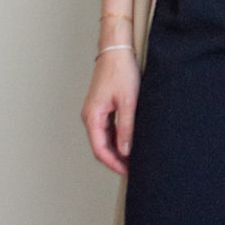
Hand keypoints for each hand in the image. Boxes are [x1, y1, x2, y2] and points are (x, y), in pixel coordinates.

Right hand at [82, 48, 139, 174]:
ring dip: (116, 150)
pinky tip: (129, 142)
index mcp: (93, 116)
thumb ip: (126, 127)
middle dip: (115, 160)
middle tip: (133, 169)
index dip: (114, 163)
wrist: (116, 51)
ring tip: (133, 158)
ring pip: (104, 139)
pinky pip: (107, 130)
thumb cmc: (121, 71)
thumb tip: (126, 150)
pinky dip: (117, 139)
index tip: (127, 172)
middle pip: (100, 147)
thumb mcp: (128, 102)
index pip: (100, 149)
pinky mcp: (101, 108)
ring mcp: (95, 112)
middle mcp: (90, 116)